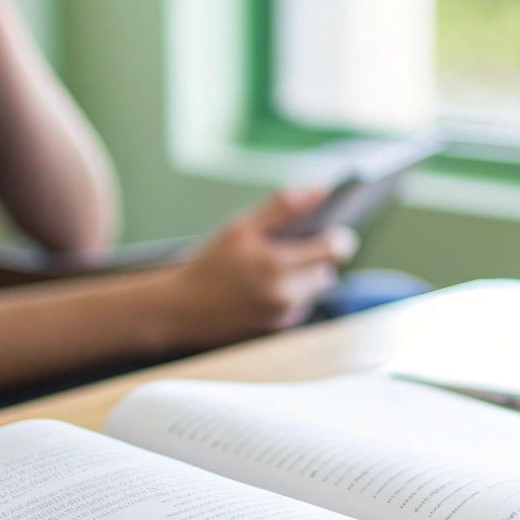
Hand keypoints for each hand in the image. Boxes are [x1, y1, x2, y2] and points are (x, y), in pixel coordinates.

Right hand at [151, 189, 356, 347]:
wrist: (181, 308)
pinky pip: (299, 305)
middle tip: (288, 248)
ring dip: (303, 277)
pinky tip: (264, 286)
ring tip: (271, 267)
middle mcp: (285, 294)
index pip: (334, 249)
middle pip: (327, 270)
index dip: (338, 238)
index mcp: (277, 264)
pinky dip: (290, 294)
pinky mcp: (278, 329)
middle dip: (315, 258)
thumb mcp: (241, 227)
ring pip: (314, 289)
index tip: (335, 229)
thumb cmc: (210, 262)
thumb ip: (283, 206)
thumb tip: (321, 191)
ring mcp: (283, 315)